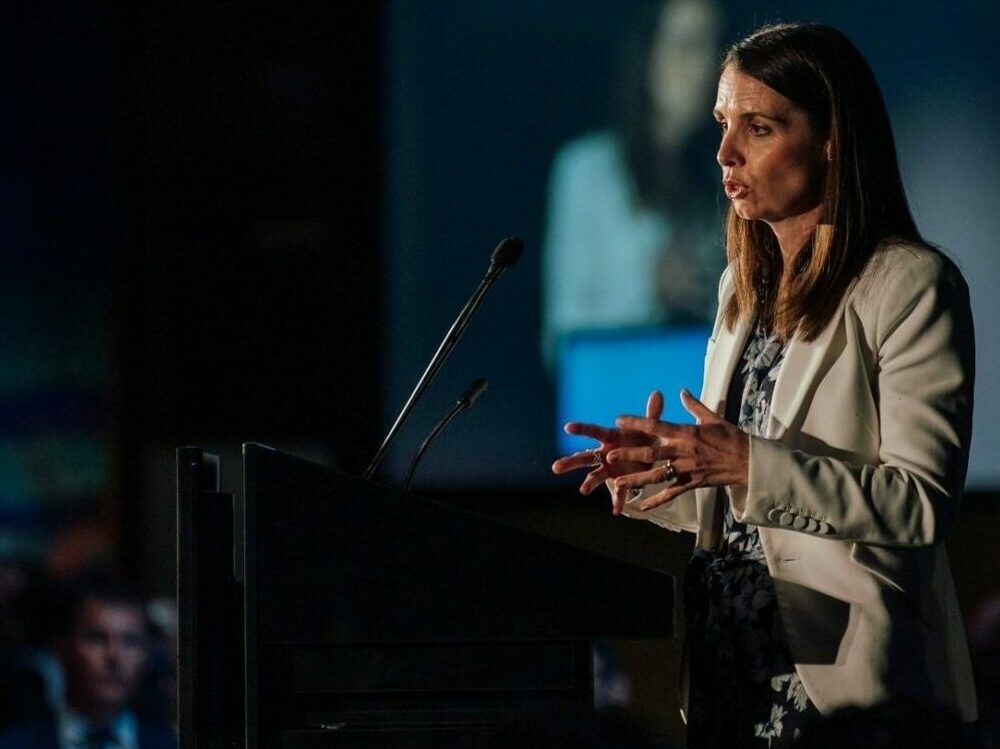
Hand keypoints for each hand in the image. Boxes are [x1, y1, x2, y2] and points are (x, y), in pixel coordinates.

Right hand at [551, 391, 663, 514]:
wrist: (652, 455)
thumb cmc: (644, 437)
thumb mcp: (649, 426)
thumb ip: (651, 413)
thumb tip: (658, 394)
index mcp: (611, 437)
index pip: (594, 431)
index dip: (581, 429)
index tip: (567, 427)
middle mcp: (606, 453)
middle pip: (585, 457)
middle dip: (570, 462)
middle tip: (555, 468)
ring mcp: (611, 468)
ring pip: (595, 476)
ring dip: (589, 483)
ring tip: (583, 490)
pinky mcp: (621, 480)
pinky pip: (619, 491)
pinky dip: (618, 501)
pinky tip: (616, 511)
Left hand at [607, 389, 748, 510]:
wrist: (748, 460)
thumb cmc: (731, 437)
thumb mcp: (713, 418)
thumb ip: (694, 406)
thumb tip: (682, 391)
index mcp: (686, 433)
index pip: (657, 426)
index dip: (637, 423)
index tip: (619, 420)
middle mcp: (683, 451)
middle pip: (651, 453)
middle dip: (629, 454)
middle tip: (609, 455)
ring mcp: (687, 469)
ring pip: (657, 475)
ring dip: (637, 479)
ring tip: (618, 482)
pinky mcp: (692, 483)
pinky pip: (672, 493)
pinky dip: (657, 500)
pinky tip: (642, 506)